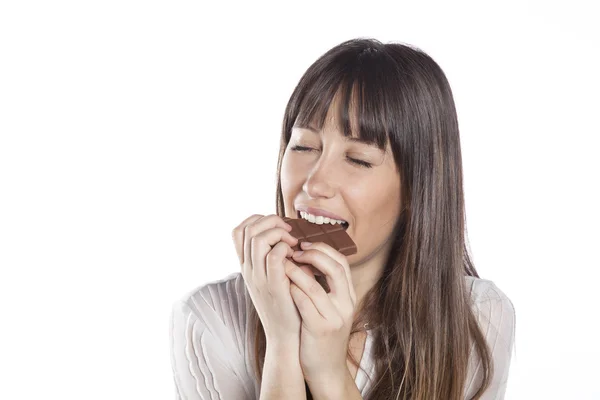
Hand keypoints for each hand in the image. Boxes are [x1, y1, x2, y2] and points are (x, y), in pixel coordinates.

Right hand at [232, 214, 300, 344]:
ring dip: (279, 233)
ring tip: (293, 242)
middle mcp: (248, 269)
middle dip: (271, 221)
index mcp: (246, 266)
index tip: (277, 226)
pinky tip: (295, 255)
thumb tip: (287, 235)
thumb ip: (273, 258)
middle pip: (248, 229)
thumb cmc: (285, 304)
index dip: (256, 219)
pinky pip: (274, 256)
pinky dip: (285, 248)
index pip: (238, 230)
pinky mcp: (273, 285)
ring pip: (258, 239)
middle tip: (288, 231)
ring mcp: (258, 277)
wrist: (285, 335)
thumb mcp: (272, 278)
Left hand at [285, 241, 357, 386]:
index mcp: (349, 296)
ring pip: (316, 286)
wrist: (326, 369)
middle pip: (335, 269)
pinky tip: (282, 284)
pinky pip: (304, 304)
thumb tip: (306, 257)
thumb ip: (323, 285)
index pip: (342, 262)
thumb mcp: (329, 307)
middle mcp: (346, 305)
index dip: (323, 249)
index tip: (304, 244)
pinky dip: (292, 290)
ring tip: (283, 262)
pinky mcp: (320, 330)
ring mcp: (334, 318)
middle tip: (294, 250)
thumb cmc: (321, 333)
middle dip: (314, 254)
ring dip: (297, 270)